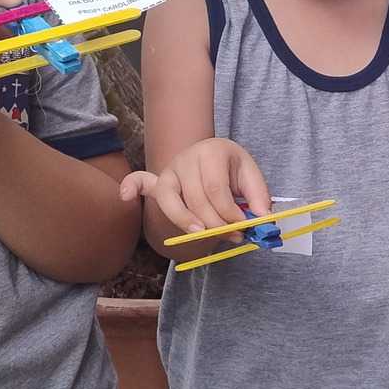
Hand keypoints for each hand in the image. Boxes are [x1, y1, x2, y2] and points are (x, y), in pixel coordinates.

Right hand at [119, 139, 271, 236]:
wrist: (211, 154)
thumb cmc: (230, 168)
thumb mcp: (250, 175)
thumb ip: (259, 196)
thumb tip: (263, 220)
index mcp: (212, 151)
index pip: (216, 189)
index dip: (229, 213)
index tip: (243, 228)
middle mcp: (186, 158)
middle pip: (195, 199)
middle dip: (215, 223)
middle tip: (232, 236)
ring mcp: (170, 170)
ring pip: (171, 200)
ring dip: (184, 220)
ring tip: (200, 234)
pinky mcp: (159, 181)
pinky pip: (140, 182)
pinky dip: (131, 187)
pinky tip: (125, 197)